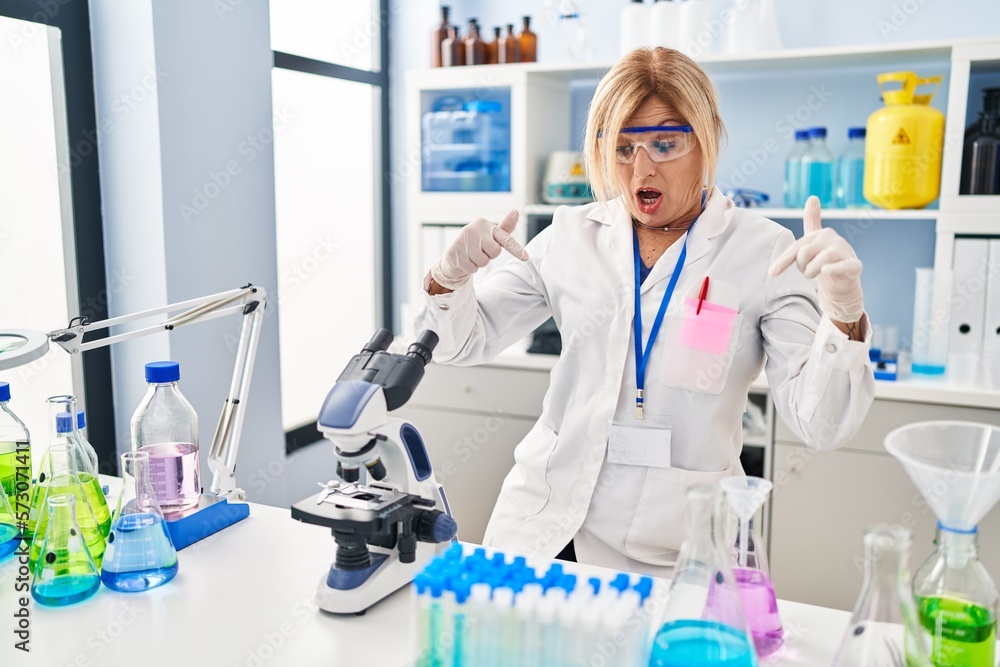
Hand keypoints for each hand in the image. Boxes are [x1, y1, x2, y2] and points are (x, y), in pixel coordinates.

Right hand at [429, 210, 528, 290]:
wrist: (453, 254)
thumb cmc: (477, 244)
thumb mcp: (491, 235)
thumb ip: (505, 228)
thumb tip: (516, 211)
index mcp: (484, 224)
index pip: (504, 238)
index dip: (516, 249)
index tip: (526, 257)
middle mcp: (472, 229)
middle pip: (495, 252)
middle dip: (489, 255)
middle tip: (480, 251)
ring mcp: (462, 240)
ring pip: (483, 262)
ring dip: (479, 263)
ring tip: (472, 256)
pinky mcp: (453, 252)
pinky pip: (472, 268)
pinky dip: (470, 268)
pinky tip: (465, 261)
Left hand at [768, 196, 863, 322]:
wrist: (843, 279)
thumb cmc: (824, 259)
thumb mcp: (813, 242)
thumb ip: (810, 222)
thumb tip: (813, 197)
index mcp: (821, 233)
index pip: (797, 246)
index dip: (783, 260)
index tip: (772, 272)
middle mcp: (833, 239)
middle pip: (805, 252)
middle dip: (802, 267)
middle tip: (807, 272)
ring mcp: (844, 252)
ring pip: (821, 260)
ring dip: (812, 272)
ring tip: (814, 275)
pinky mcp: (854, 266)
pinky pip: (844, 266)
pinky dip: (834, 268)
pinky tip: (825, 270)